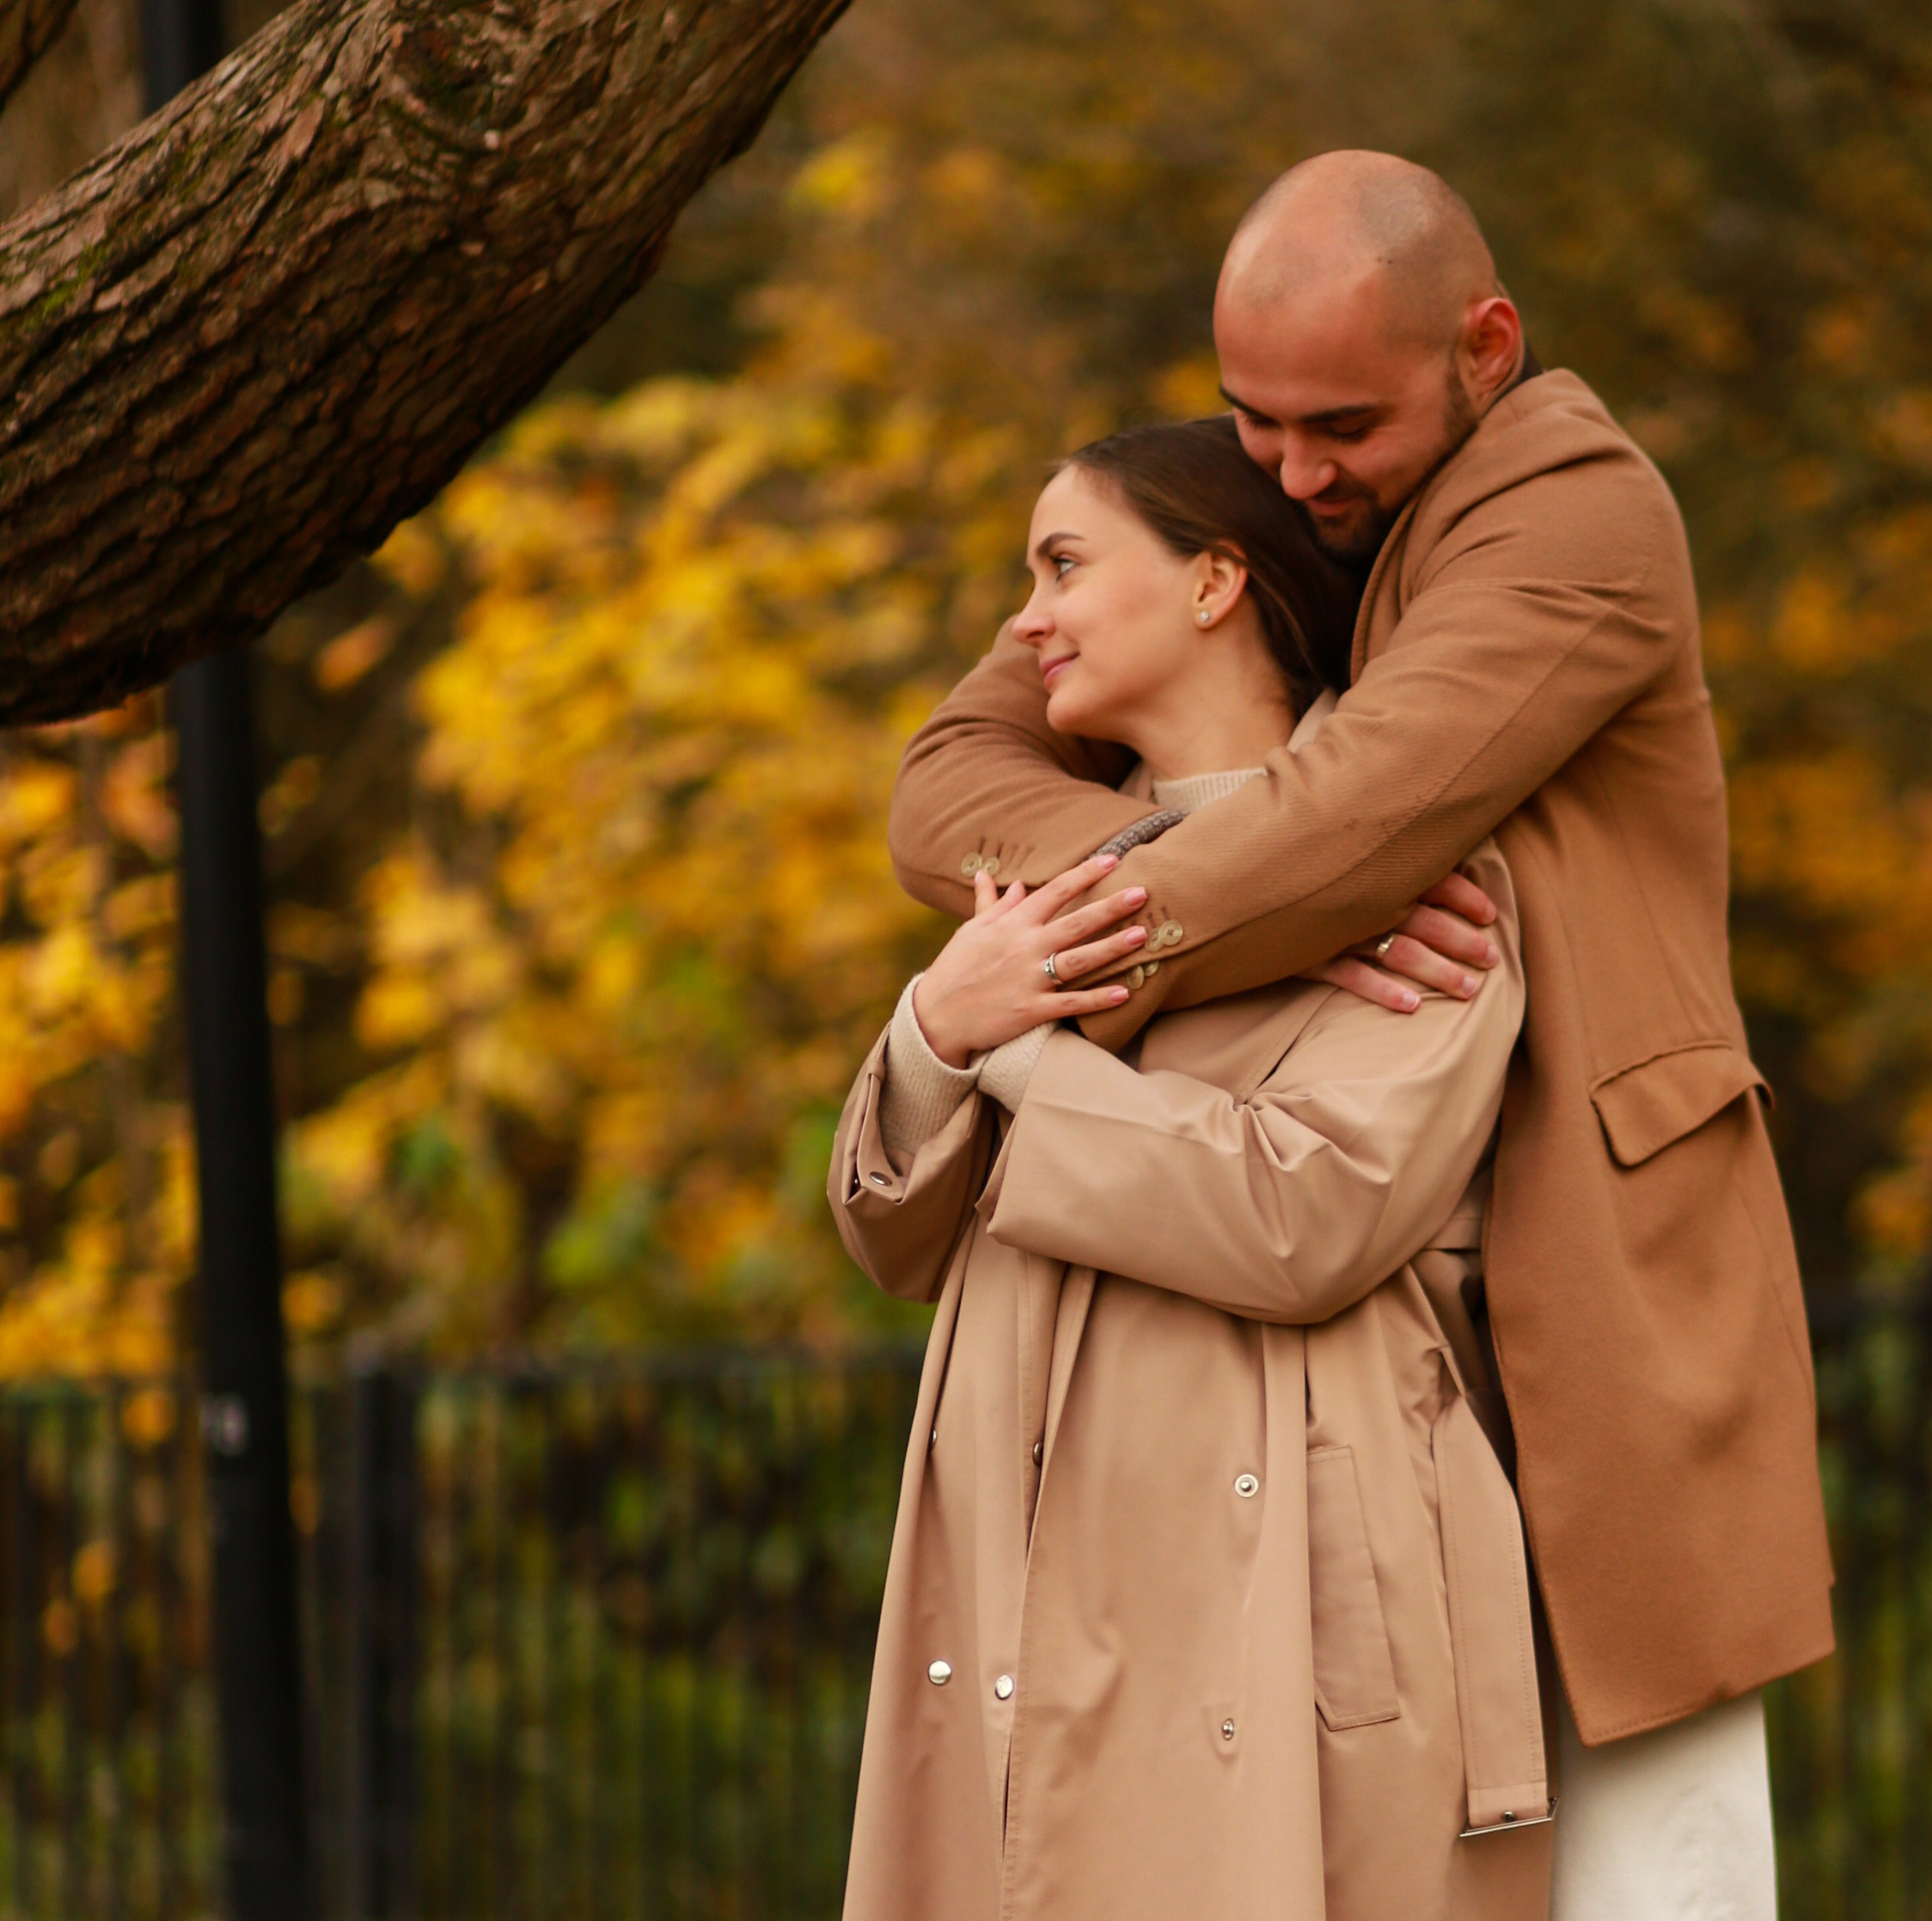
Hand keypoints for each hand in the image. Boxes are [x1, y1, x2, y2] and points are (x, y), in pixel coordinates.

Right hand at [912, 854, 1148, 1066]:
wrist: (936, 1016)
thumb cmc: (954, 969)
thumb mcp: (972, 932)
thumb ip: (992, 905)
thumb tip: (1000, 880)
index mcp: (1012, 925)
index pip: (1054, 892)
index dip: (1084, 874)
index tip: (1112, 860)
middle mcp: (1024, 948)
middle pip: (1075, 922)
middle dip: (1110, 907)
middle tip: (1143, 893)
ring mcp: (1029, 979)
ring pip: (1079, 960)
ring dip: (1111, 948)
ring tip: (1141, 936)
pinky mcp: (1031, 1010)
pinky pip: (1071, 1003)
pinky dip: (1097, 1000)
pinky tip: (1124, 993)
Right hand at [1303, 869, 1500, 1013]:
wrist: (1225, 888)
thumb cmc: (1289, 868)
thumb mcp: (1333, 855)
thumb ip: (1374, 855)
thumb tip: (1429, 850)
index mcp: (1370, 867)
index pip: (1428, 877)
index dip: (1463, 896)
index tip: (1490, 914)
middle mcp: (1358, 897)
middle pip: (1423, 918)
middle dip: (1462, 940)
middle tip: (1492, 960)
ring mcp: (1333, 929)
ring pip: (1398, 951)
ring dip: (1437, 971)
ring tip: (1468, 990)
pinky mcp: (1308, 956)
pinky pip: (1351, 976)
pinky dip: (1382, 991)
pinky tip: (1411, 1007)